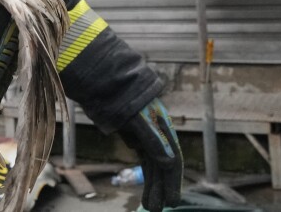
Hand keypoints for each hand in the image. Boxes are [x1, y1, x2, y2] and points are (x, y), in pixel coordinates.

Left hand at [116, 97, 182, 211]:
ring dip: (153, 186)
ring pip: (154, 166)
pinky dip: (146, 175)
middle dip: (161, 189)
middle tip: (157, 210)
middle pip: (164, 167)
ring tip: (149, 206)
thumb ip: (153, 140)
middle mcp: (159, 134)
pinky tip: (147, 187)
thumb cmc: (123, 98)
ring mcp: (147, 136)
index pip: (174, 161)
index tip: (172, 202)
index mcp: (164, 129)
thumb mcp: (138, 120)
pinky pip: (145, 160)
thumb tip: (170, 163)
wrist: (106, 81)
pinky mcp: (135, 136)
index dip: (174, 183)